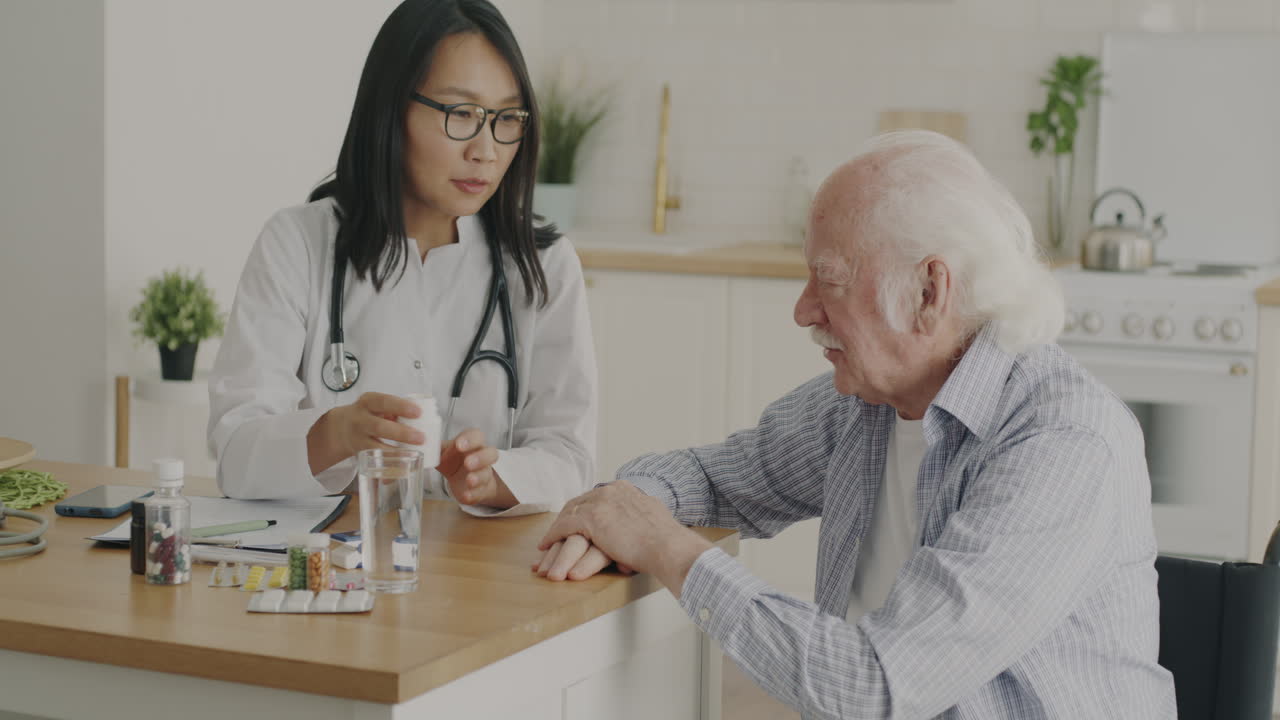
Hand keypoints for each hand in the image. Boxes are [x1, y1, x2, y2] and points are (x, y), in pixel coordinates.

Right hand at [308, 392, 422, 473]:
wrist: (342, 427)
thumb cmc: (370, 414)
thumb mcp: (378, 405)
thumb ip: (397, 410)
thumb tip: (424, 419)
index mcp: (368, 402)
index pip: (383, 401)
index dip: (400, 406)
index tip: (418, 412)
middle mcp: (360, 419)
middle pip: (378, 426)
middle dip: (401, 433)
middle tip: (421, 438)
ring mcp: (358, 437)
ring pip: (375, 447)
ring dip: (395, 452)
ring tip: (413, 455)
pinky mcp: (360, 453)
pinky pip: (374, 461)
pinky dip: (387, 467)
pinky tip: (400, 469)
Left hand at [437, 428, 516, 507]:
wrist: (461, 480)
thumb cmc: (453, 460)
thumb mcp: (443, 451)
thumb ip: (435, 448)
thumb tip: (422, 445)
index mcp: (472, 443)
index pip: (477, 436)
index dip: (470, 439)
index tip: (459, 445)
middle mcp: (482, 457)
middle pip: (491, 453)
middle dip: (480, 458)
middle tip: (467, 463)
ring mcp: (483, 474)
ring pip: (487, 473)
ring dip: (479, 477)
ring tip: (469, 480)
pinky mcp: (480, 490)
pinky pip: (481, 492)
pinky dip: (474, 494)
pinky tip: (466, 495)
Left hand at [536, 481, 712, 595]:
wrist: (667, 545)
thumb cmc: (665, 540)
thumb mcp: (652, 516)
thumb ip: (639, 514)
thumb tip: (638, 521)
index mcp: (624, 488)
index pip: (594, 496)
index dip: (583, 509)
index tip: (575, 520)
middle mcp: (609, 490)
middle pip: (578, 502)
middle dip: (565, 517)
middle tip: (555, 531)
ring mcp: (599, 503)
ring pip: (568, 514)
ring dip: (556, 530)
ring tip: (547, 542)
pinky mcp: (591, 519)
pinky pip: (564, 527)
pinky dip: (552, 536)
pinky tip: (545, 546)